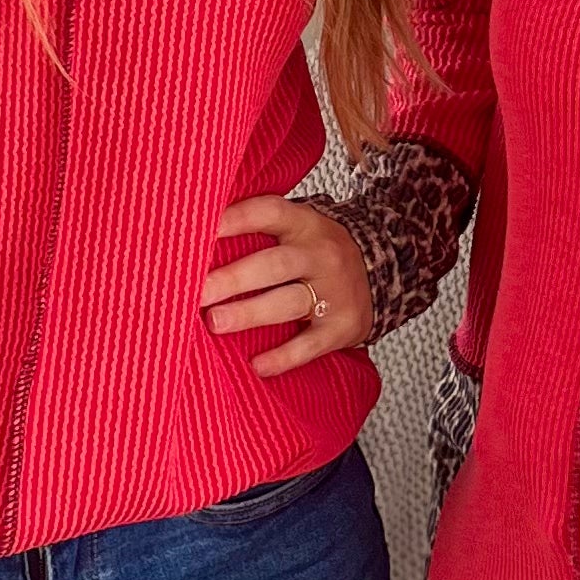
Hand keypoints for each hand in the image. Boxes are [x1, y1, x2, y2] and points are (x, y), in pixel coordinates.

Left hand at [202, 198, 372, 375]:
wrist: (386, 273)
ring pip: (289, 302)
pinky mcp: (342, 327)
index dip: (235, 219)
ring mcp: (335, 292)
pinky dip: (283, 357)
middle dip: (234, 278)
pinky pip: (310, 345)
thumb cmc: (317, 253)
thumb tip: (193, 241)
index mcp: (305, 224)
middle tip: (198, 292)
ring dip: (250, 313)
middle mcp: (321, 254)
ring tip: (215, 322)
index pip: (268, 213)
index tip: (200, 231)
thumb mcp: (299, 229)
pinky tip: (257, 365)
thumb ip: (259, 230)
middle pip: (274, 264)